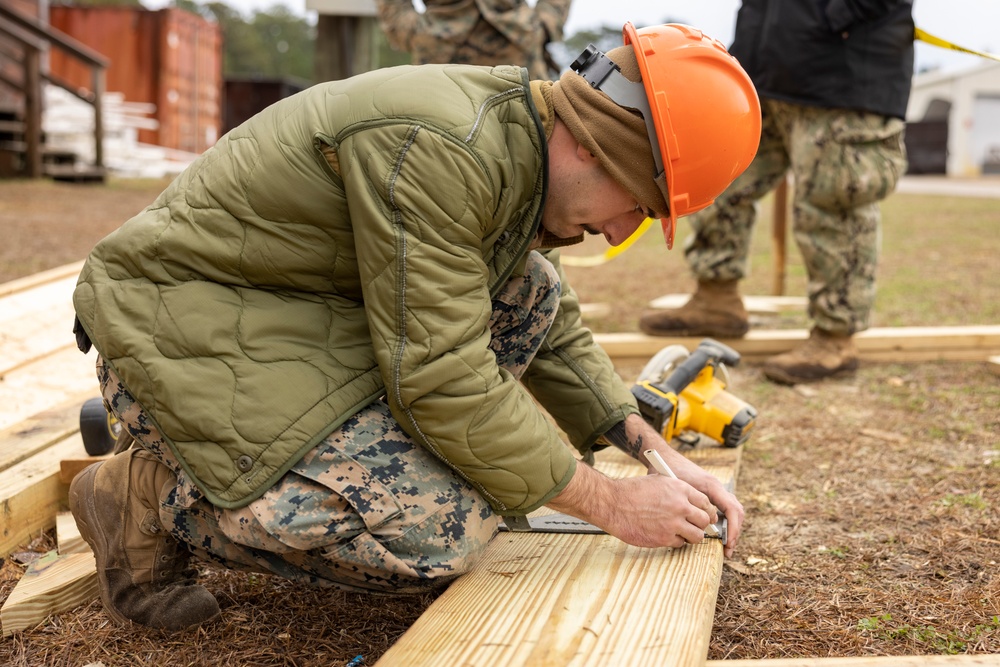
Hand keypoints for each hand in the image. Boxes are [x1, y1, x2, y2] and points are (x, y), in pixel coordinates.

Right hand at [547, 461, 721, 549]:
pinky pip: (681, 543)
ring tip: (684, 533)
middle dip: (701, 524)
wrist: (613, 504)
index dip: (706, 510)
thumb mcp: (658, 481)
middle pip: (704, 520)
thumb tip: (690, 502)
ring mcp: (673, 523)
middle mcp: (680, 506)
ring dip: (692, 535)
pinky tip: (667, 535)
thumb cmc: (632, 491)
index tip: (704, 515)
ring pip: (697, 535)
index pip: (706, 502)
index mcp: (680, 488)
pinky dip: (676, 541)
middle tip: (694, 525)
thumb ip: (677, 491)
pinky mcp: (665, 538)